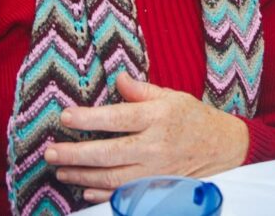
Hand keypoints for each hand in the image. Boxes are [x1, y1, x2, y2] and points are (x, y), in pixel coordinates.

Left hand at [44, 72, 249, 203]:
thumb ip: (142, 91)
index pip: (116, 118)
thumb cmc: (195, 119)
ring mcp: (156, 171)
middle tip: (50, 152)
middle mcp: (155, 146)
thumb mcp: (172, 96)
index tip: (65, 117)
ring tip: (60, 169)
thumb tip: (118, 79)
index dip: (88, 118)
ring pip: (111, 177)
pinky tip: (84, 188)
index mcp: (158, 117)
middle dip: (75, 153)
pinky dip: (101, 193)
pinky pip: (124, 194)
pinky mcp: (157, 188)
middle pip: (108, 153)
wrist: (225, 148)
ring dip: (81, 175)